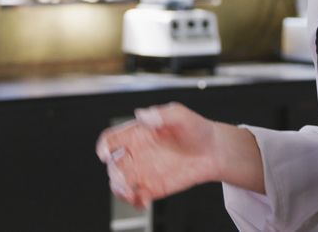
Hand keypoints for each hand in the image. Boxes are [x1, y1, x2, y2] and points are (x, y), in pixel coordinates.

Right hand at [95, 102, 219, 209]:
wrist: (213, 151)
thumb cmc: (196, 129)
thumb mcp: (181, 115)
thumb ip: (161, 114)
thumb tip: (143, 115)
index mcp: (137, 133)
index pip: (111, 139)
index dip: (103, 146)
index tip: (105, 154)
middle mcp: (136, 153)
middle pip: (113, 165)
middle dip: (114, 174)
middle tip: (125, 181)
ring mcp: (143, 171)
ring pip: (119, 183)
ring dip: (120, 191)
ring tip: (132, 194)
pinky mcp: (153, 187)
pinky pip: (136, 197)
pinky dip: (135, 203)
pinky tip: (144, 202)